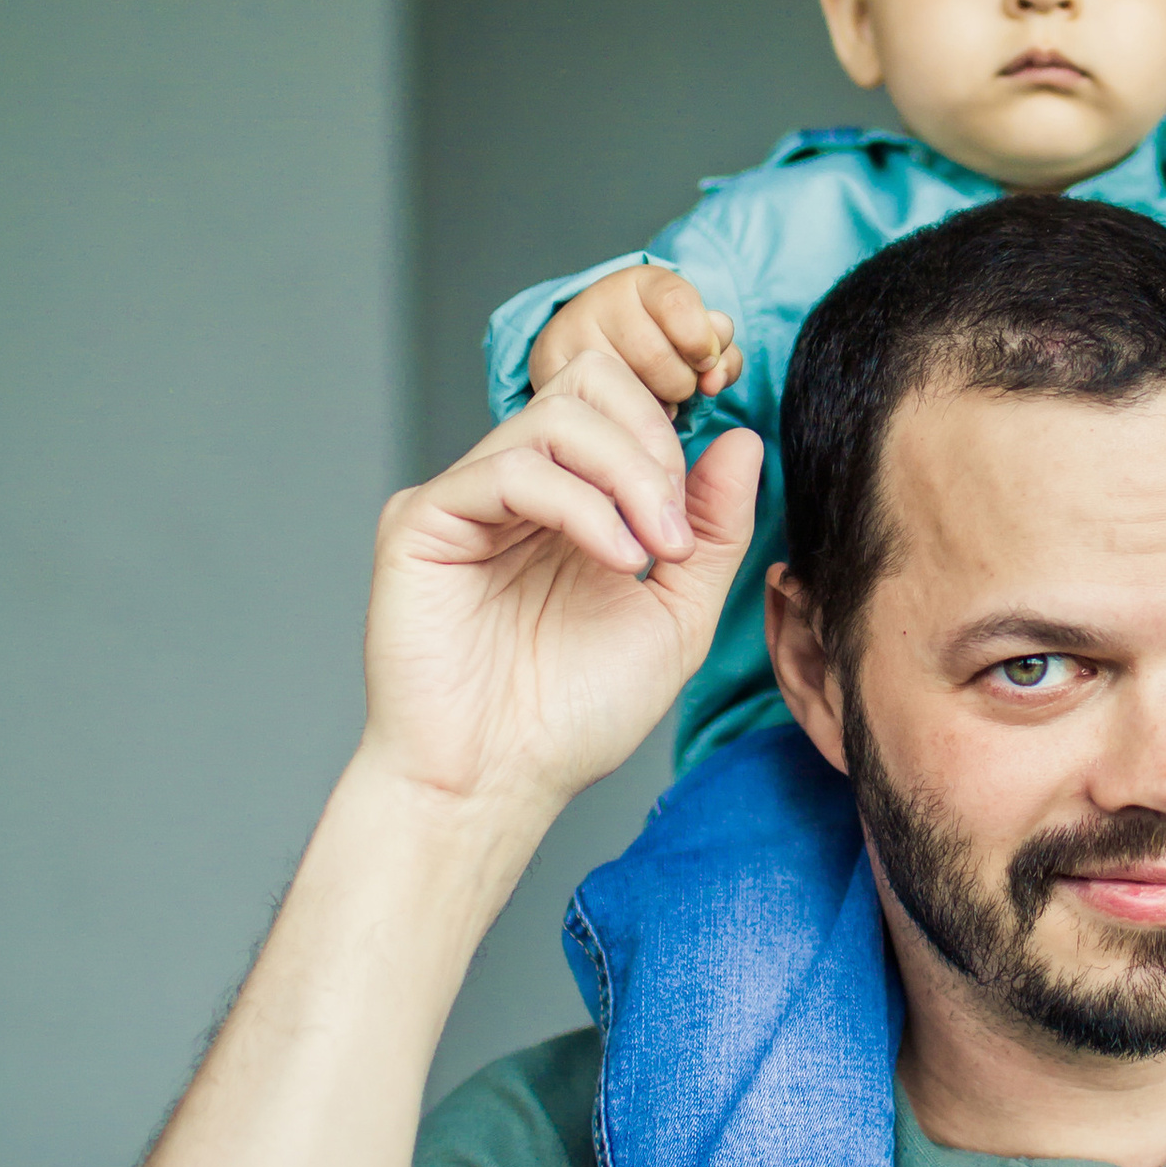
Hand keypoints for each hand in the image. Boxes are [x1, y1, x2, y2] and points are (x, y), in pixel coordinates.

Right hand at [358, 351, 763, 822]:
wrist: (498, 785)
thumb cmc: (573, 716)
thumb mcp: (677, 614)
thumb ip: (712, 527)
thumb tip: (743, 440)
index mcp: (570, 497)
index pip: (619, 399)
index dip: (671, 435)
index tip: (694, 523)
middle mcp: (515, 484)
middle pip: (588, 381)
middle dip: (653, 444)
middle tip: (674, 533)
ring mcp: (466, 497)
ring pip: (556, 416)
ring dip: (629, 476)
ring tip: (651, 554)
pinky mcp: (422, 520)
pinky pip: (510, 468)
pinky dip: (579, 504)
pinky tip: (614, 559)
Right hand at [529, 265, 741, 409]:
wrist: (589, 355)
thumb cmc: (657, 348)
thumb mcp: (695, 339)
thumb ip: (718, 351)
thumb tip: (715, 373)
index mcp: (639, 282)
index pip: (677, 304)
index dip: (700, 342)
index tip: (705, 361)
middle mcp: (595, 301)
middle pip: (657, 358)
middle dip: (680, 384)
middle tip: (674, 387)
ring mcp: (565, 337)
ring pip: (627, 391)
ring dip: (653, 408)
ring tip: (649, 399)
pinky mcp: (546, 372)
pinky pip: (598, 410)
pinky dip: (622, 424)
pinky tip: (625, 415)